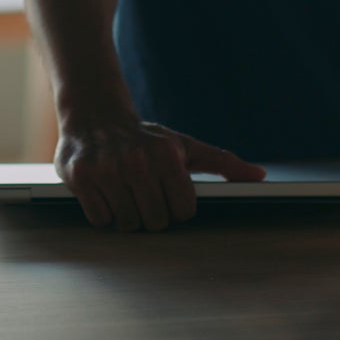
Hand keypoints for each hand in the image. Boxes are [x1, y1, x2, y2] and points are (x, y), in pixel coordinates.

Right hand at [54, 117, 265, 231]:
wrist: (94, 116)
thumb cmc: (144, 138)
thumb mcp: (185, 146)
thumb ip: (223, 163)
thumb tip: (259, 177)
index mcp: (167, 154)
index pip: (183, 212)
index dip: (176, 208)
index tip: (166, 194)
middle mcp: (136, 160)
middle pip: (155, 221)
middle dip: (151, 213)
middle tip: (142, 193)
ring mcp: (106, 168)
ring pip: (127, 223)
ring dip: (126, 214)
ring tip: (123, 191)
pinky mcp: (80, 176)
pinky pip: (100, 219)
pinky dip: (102, 212)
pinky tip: (104, 192)